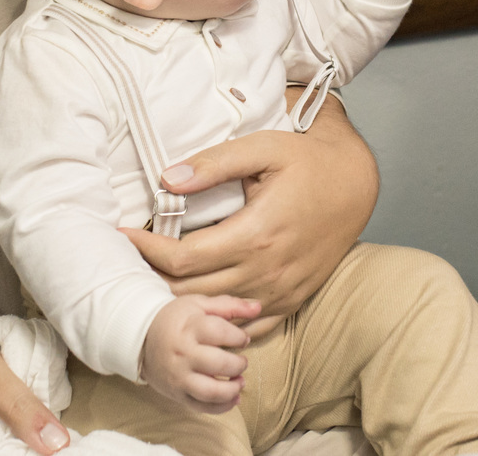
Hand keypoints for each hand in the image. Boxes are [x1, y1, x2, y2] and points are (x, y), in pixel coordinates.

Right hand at [0, 324, 69, 455]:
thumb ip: (19, 406)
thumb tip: (58, 444)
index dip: (36, 455)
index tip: (62, 444)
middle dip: (38, 450)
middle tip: (58, 431)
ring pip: (16, 455)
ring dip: (35, 444)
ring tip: (46, 423)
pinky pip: (11, 449)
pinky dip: (27, 438)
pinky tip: (37, 424)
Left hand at [123, 88, 376, 328]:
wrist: (355, 184)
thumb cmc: (307, 162)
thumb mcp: (262, 149)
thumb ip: (214, 164)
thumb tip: (168, 180)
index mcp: (256, 234)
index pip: (184, 259)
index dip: (145, 252)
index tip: (122, 236)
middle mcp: (267, 270)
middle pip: (191, 294)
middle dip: (152, 280)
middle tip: (125, 263)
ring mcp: (281, 291)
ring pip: (215, 314)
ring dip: (179, 303)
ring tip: (151, 282)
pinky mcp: (292, 299)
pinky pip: (247, 327)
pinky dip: (216, 320)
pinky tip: (196, 305)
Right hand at [141, 295, 257, 413]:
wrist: (141, 337)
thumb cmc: (176, 319)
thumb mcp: (200, 304)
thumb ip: (230, 305)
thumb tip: (258, 307)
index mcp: (190, 328)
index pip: (220, 333)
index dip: (238, 337)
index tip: (242, 339)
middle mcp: (183, 354)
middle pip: (218, 364)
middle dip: (238, 364)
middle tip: (242, 361)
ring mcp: (178, 376)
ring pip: (210, 391)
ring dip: (232, 390)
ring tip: (240, 382)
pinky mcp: (176, 393)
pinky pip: (201, 407)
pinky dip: (221, 407)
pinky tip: (233, 398)